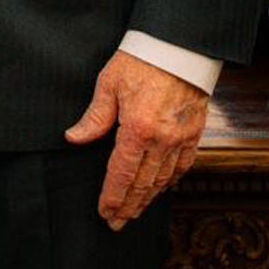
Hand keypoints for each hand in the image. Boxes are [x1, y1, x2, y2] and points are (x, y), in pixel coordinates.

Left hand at [65, 50, 209, 230]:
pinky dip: (170, 181)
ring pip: (163, 179)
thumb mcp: (109, 83)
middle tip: (116, 224)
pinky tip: (161, 188)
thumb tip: (74, 139)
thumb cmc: (141, 59)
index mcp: (137, 128)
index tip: (104, 212)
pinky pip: (183, 166)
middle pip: (143, 183)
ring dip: (147, 199)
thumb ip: (94, 116)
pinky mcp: (194, 133)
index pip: (122, 174)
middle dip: (128, 206)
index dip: (112, 197)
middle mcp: (162, 139)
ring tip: (134, 211)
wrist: (180, 45)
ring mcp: (181, 138)